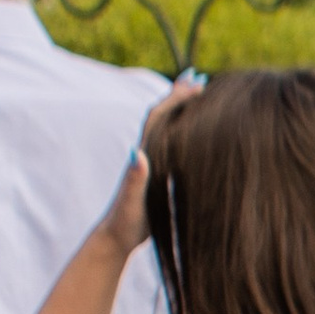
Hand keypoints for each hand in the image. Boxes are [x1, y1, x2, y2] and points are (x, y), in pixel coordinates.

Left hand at [99, 78, 200, 258]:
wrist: (115, 236)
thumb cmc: (124, 221)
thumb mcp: (131, 200)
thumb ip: (134, 177)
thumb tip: (137, 152)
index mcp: (144, 153)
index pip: (160, 116)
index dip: (176, 98)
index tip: (196, 84)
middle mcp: (148, 152)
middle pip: (163, 114)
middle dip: (179, 95)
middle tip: (198, 77)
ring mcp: (153, 161)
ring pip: (169, 127)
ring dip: (182, 109)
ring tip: (198, 95)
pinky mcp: (158, 173)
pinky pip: (174, 144)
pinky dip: (185, 131)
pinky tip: (196, 133)